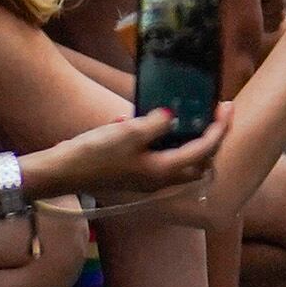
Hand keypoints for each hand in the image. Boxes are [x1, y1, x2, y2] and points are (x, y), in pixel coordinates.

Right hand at [23, 104, 229, 206]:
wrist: (59, 172)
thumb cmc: (93, 155)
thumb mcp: (129, 133)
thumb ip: (158, 123)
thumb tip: (173, 116)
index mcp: (164, 171)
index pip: (205, 149)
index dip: (220, 127)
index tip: (226, 106)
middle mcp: (159, 180)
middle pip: (200, 161)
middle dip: (211, 137)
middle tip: (213, 113)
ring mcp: (146, 180)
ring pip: (181, 161)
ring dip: (187, 139)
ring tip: (183, 115)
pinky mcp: (133, 174)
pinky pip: (158, 157)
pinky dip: (161, 141)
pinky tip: (142, 122)